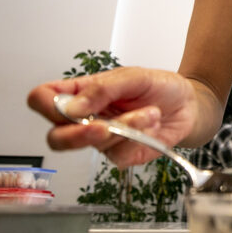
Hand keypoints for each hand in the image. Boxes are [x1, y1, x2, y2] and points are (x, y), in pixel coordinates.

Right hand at [27, 66, 197, 167]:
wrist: (189, 104)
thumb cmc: (159, 86)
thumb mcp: (133, 76)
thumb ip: (102, 89)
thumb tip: (73, 107)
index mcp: (81, 92)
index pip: (43, 99)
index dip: (45, 105)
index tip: (68, 108)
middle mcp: (86, 118)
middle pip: (56, 137)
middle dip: (76, 136)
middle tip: (102, 127)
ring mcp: (101, 138)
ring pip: (94, 145)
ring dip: (126, 127)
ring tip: (149, 112)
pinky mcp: (120, 154)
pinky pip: (117, 156)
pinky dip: (137, 138)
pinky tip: (151, 124)